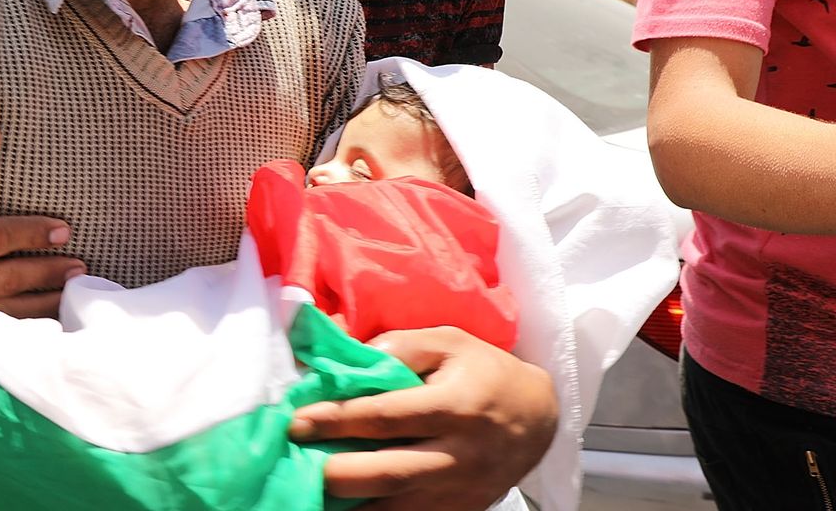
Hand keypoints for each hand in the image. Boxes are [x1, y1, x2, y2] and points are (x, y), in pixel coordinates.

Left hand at [298, 326, 556, 510]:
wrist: (537, 417)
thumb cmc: (483, 371)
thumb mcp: (446, 341)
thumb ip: (395, 347)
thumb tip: (343, 360)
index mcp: (456, 405)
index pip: (387, 417)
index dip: (338, 420)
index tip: (298, 421)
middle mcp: (460, 454)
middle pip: (390, 473)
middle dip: (337, 472)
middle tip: (298, 460)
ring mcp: (462, 489)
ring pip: (398, 507)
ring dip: (351, 502)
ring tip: (311, 486)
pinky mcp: (462, 510)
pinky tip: (345, 502)